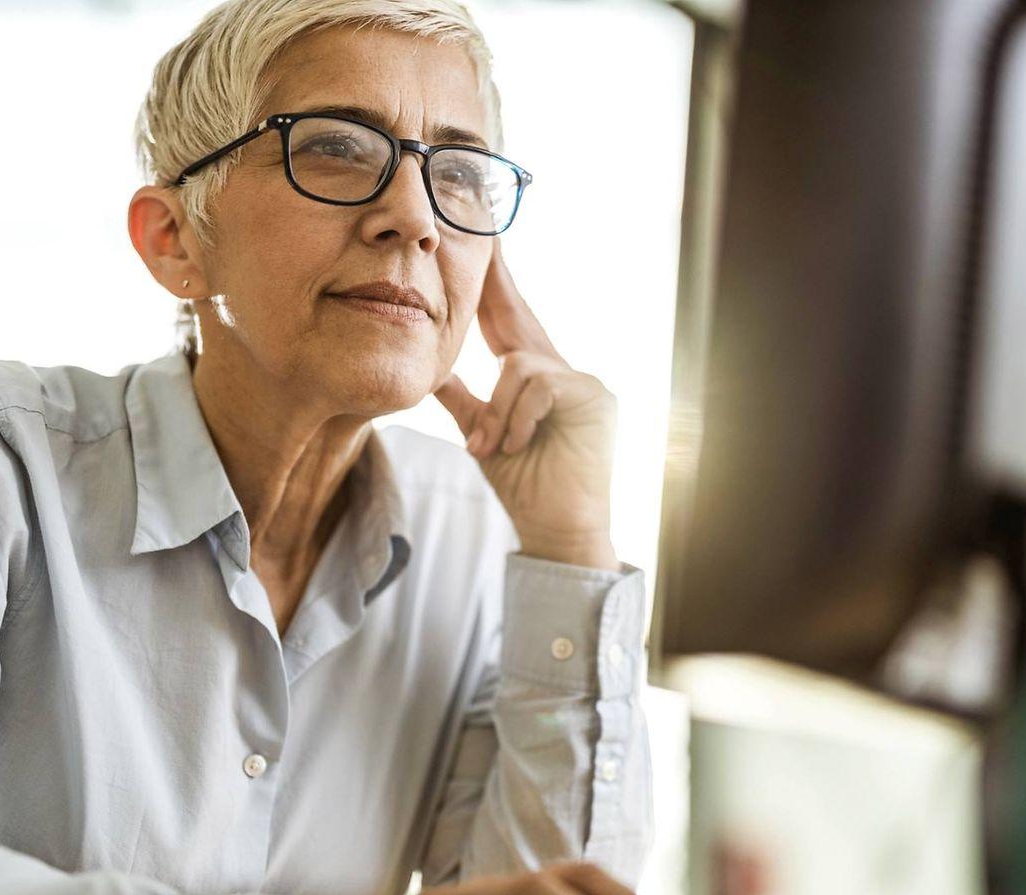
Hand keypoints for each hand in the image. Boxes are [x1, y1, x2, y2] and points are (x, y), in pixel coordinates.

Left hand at [434, 243, 617, 569]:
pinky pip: (539, 386)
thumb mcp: (482, 434)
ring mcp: (582, 382)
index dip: (494, 285)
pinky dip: (517, 418)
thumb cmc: (524, 486)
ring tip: (492, 447)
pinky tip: (516, 445)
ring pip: (519, 365)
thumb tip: (431, 369)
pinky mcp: (594, 397)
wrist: (556, 529)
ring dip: (496, 411)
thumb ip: (461, 399)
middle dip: (499, 281)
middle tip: (484, 234)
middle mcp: (560, 372)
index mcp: (533, 380)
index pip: (507, 322)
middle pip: (521, 316)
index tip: (482, 244)